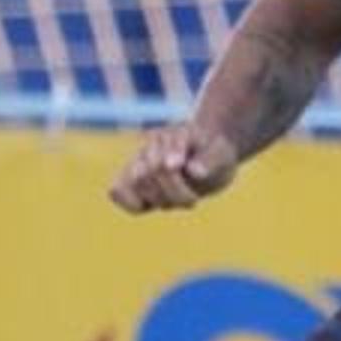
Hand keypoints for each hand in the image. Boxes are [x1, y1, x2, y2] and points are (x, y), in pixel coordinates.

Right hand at [109, 122, 240, 212]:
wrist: (210, 156)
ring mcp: (140, 161)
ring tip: (177, 202)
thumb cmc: (217, 155)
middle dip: (172, 194)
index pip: (162, 163)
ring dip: (158, 200)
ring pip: (133, 183)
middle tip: (193, 200)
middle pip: (146, 175)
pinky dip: (130, 203)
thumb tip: (189, 170)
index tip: (193, 189)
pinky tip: (150, 205)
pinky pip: (116, 190)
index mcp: (173, 134)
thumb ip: (209, 161)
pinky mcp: (132, 179)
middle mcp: (152, 145)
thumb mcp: (223, 157)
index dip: (175, 181)